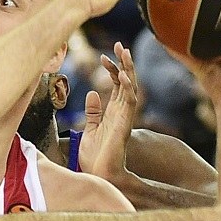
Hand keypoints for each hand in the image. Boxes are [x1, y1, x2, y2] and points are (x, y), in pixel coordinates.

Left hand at [78, 43, 137, 181]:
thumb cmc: (95, 157)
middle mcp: (122, 112)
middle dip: (124, 62)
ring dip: (128, 70)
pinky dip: (128, 87)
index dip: (113, 69)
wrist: (99, 175)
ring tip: (124, 52)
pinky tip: (124, 75)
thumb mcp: (90, 129)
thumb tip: (92, 93)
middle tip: (120, 44)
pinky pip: (129, 102)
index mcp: (113, 112)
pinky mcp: (124, 124)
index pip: (117, 84)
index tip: (104, 55)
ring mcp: (125, 117)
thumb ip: (93, 112)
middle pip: (127, 82)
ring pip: (131, 88)